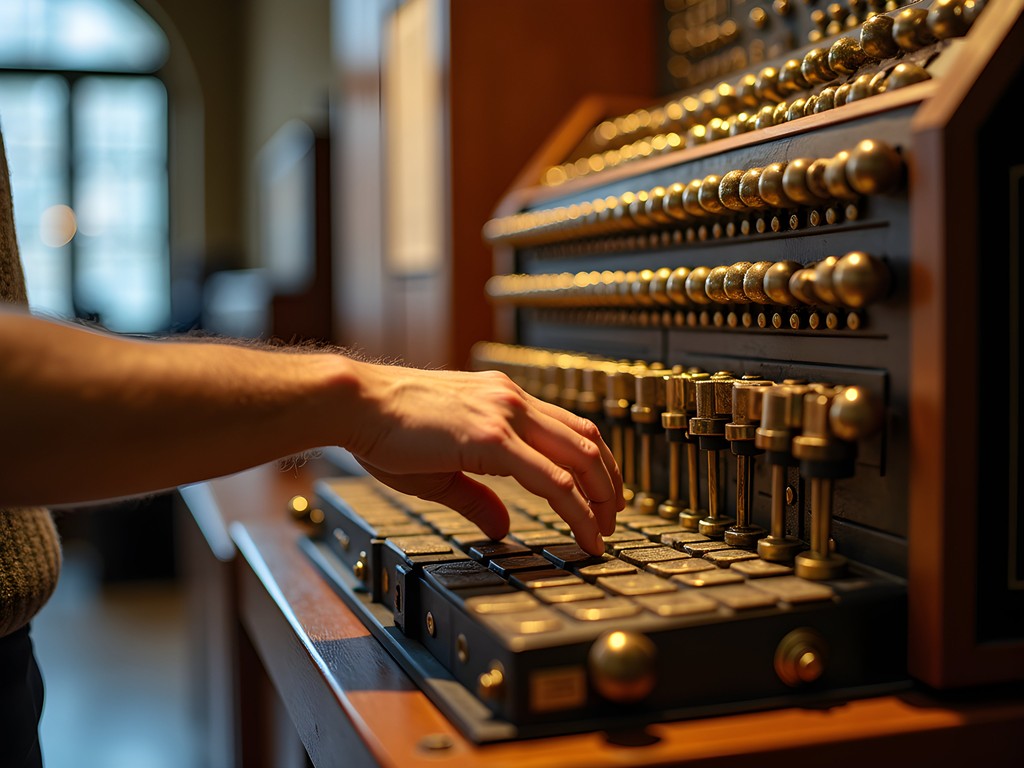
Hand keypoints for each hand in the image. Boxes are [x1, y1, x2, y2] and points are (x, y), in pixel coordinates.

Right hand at [342, 363, 622, 554]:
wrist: (356, 404)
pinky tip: (583, 530)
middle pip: (588, 440)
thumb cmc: (387, 429)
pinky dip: (576, 508)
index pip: (570, 428)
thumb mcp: (443, 468)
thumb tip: (503, 527)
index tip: (601, 498)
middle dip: (609, 484)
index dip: (595, 464)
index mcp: (503, 399)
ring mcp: (505, 415)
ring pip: (580, 457)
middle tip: (613, 519)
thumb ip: (479, 497)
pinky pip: (551, 478)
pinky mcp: (492, 438)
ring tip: (605, 531)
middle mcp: (512, 400)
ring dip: (601, 497)